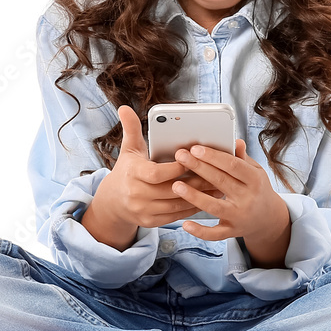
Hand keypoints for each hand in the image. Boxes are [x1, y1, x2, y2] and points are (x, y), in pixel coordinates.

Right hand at [93, 105, 225, 229]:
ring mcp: (143, 211)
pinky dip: (192, 208)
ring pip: (176, 205)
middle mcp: (136, 195)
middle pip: (171, 190)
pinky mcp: (150, 222)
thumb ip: (130, 129)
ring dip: (199, 197)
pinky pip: (175, 216)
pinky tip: (206, 200)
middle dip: (195, 182)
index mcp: (132, 174)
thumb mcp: (128, 150)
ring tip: (217, 186)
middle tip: (216, 174)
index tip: (192, 159)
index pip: (156, 173)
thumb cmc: (127, 171)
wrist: (113, 202)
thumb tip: (124, 107)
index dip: (176, 168)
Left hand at [170, 139, 290, 249]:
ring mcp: (239, 216)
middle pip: (221, 181)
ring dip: (194, 196)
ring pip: (214, 207)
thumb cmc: (256, 188)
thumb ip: (242, 158)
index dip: (214, 156)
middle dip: (199, 168)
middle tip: (180, 156)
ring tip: (176, 185)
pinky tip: (185, 224)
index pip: (233, 165)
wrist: (268, 219)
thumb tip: (236, 141)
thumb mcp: (255, 171)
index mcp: (255, 180)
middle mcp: (248, 198)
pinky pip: (214, 234)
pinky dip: (200, 231)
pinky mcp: (232, 231)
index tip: (195, 148)